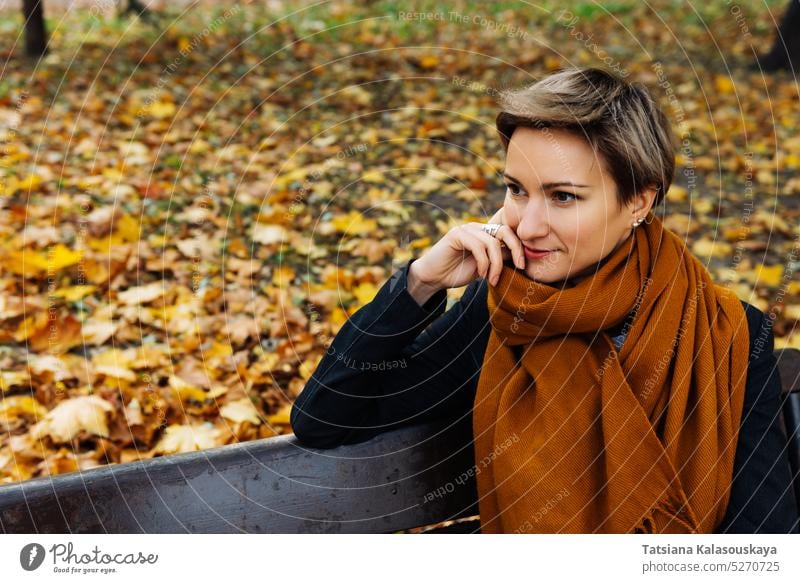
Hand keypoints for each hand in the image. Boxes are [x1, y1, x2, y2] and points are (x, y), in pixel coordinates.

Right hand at [407, 212, 525, 303]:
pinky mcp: (456, 235)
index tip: (522, 266)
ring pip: (491, 243)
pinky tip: (481, 274)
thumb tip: (520, 258)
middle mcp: (477, 228)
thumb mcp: (485, 267)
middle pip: (504, 231)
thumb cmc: (458, 272)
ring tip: (491, 279)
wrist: (434, 277)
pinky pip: (478, 246)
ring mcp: (466, 230)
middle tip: (518, 268)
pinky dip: (483, 263)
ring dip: (495, 265)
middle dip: (515, 250)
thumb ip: (499, 259)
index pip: (508, 233)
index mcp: (485, 234)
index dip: (519, 248)